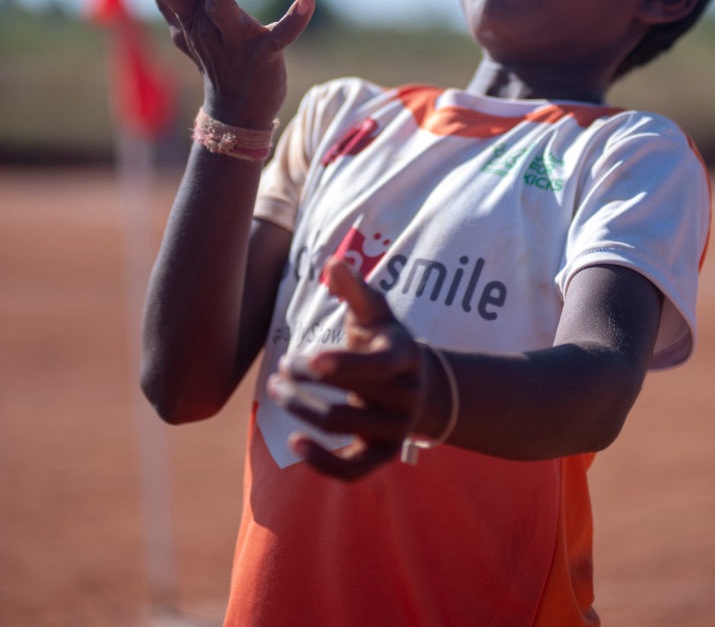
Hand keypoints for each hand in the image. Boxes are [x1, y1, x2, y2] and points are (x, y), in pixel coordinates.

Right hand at [140, 0, 313, 124]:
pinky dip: (292, 21)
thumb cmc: (215, 62)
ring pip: (222, 5)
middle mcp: (205, 25)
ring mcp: (232, 41)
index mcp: (190, 14)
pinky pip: (277, 38)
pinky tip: (307, 0)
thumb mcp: (186, 30)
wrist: (237, 112)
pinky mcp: (261, 57)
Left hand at [267, 259, 427, 480]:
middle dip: (306, 385)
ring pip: (343, 427)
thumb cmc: (385, 341)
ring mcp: (395, 430)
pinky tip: (292, 442)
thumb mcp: (376, 313)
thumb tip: (333, 261)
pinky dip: (321, 461)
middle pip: (350, 399)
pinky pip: (352, 470)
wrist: (422, 386)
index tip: (309, 359)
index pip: (378, 367)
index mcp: (404, 357)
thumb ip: (354, 289)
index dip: (345, 365)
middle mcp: (405, 398)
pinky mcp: (382, 455)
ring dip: (302, 411)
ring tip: (275, 390)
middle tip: (279, 368)